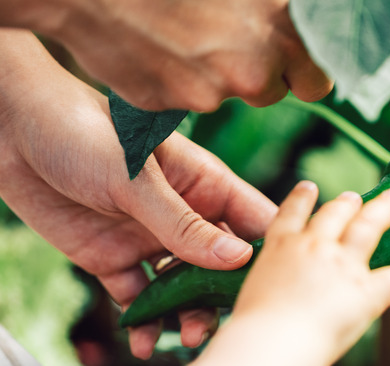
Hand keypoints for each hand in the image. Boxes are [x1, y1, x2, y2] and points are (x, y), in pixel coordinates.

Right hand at [0, 0, 331, 111]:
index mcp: (285, 31)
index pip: (318, 82)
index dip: (304, 65)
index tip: (288, 47)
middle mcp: (253, 71)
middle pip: (271, 91)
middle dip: (261, 69)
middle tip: (235, 32)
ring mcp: (208, 93)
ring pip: (226, 94)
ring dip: (218, 72)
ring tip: (189, 26)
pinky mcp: (165, 104)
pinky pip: (182, 97)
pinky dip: (176, 74)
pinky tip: (157, 36)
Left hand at [0, 30, 277, 357]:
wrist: (12, 132)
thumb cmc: (83, 132)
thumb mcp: (137, 178)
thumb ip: (183, 223)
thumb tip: (238, 258)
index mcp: (205, 183)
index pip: (253, 219)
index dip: (270, 250)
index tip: (280, 283)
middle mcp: (184, 214)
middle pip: (222, 262)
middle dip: (227, 294)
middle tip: (226, 322)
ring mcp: (149, 238)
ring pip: (183, 286)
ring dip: (188, 313)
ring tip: (186, 336)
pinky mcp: (113, 258)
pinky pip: (137, 296)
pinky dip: (143, 320)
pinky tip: (142, 339)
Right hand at [194, 182, 389, 365]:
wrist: (269, 343)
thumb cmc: (252, 328)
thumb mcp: (253, 293)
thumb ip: (272, 283)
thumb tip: (279, 292)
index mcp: (281, 247)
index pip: (292, 213)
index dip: (302, 198)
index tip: (308, 188)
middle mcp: (314, 246)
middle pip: (335, 214)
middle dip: (347, 203)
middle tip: (355, 196)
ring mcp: (343, 265)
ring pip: (368, 228)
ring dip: (384, 211)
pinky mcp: (367, 290)